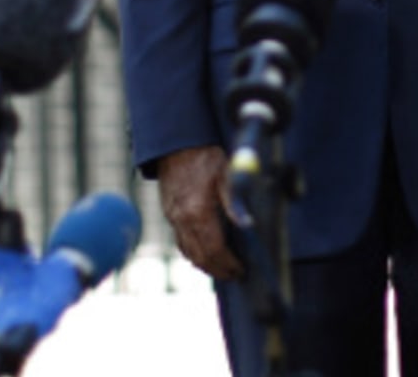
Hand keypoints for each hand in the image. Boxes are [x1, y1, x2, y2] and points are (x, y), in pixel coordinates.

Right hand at [156, 145, 242, 280]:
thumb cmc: (205, 156)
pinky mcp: (169, 214)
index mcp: (198, 211)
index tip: (242, 270)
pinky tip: (205, 252)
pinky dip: (193, 252)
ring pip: (188, 253)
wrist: (177, 143)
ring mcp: (173, 218)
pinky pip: (180, 242)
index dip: (229, 264)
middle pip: (201, 257)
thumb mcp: (226, 175)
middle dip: (219, 270)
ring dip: (205, 264)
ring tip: (223, 268)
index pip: (215, 249)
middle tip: (235, 275)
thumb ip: (235, 203)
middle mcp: (182, 219)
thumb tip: (247, 225)